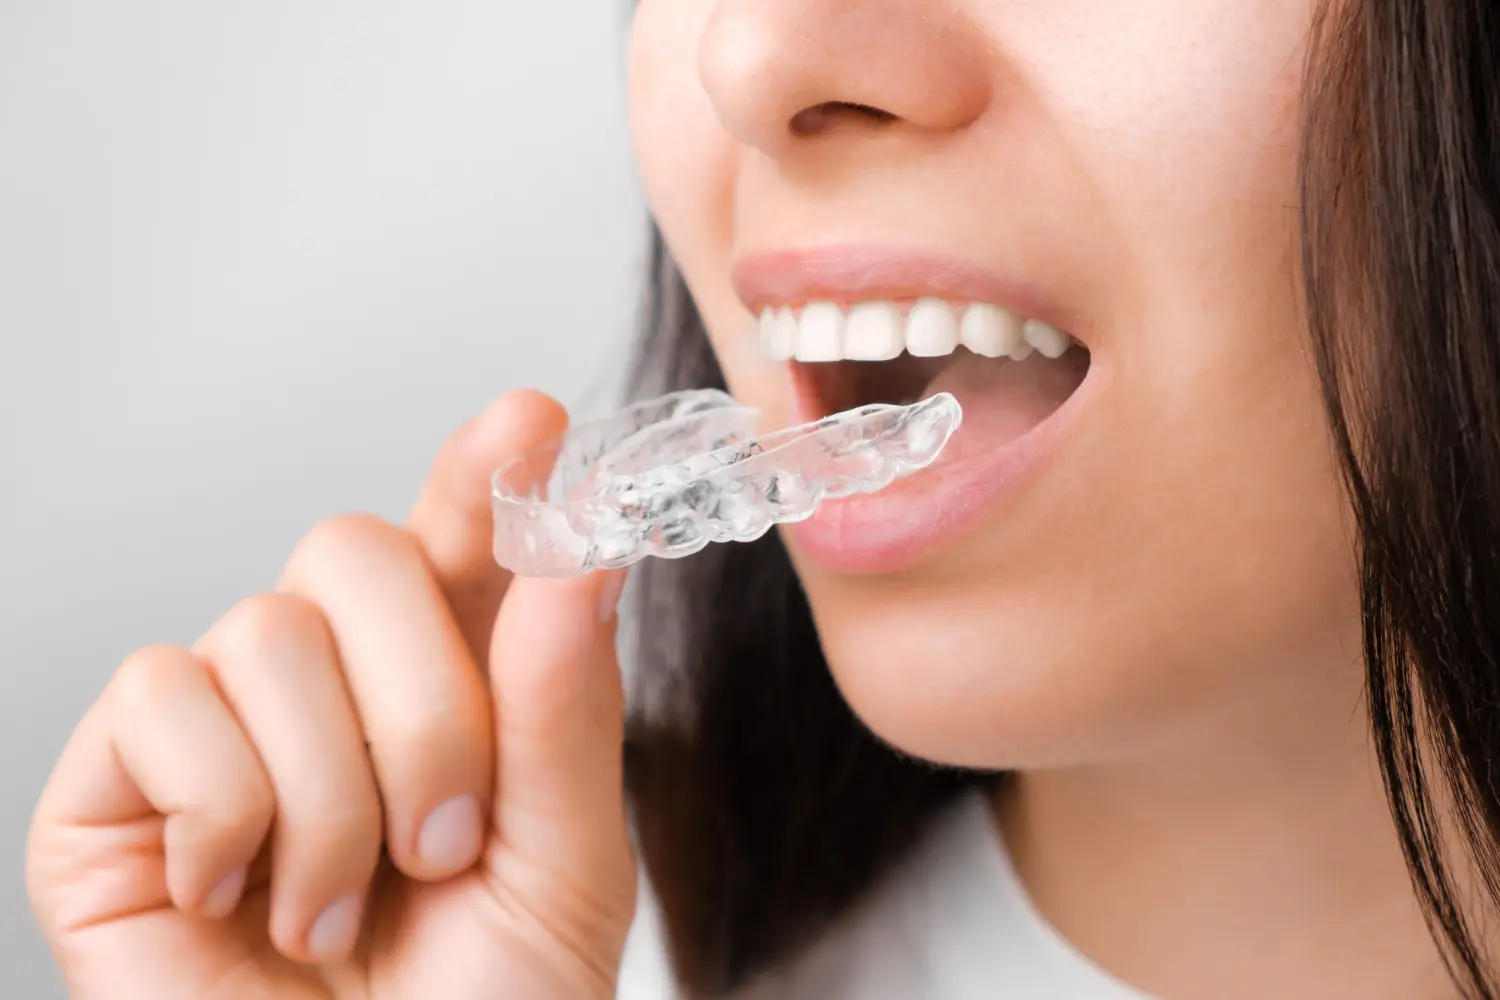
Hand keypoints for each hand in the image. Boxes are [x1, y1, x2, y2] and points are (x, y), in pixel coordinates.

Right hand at [26, 390, 637, 999]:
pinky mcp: (117, 784)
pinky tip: (241, 894)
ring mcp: (223, 724)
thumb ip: (565, 708)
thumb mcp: (561, 867)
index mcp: (455, 683)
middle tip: (443, 842)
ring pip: (266, 631)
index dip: (486, 471)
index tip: (531, 422)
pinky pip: (162, 697)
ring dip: (334, 794)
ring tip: (344, 908)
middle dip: (424, 706)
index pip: (461, 536)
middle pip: (355, 550)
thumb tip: (583, 552)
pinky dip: (226, 809)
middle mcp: (334, 682)